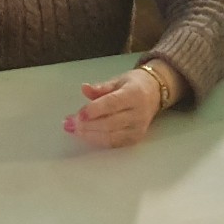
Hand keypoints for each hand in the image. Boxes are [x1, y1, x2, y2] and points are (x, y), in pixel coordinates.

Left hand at [63, 65, 178, 148]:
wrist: (155, 93)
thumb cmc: (133, 85)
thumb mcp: (117, 80)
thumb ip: (101, 87)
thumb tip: (84, 88)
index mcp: (133, 94)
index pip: (112, 104)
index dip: (94, 110)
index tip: (78, 115)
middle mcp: (138, 113)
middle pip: (109, 123)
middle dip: (87, 125)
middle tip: (68, 123)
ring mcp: (138, 128)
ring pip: (110, 136)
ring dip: (89, 134)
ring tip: (72, 130)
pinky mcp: (136, 139)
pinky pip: (114, 143)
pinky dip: (98, 140)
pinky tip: (85, 135)